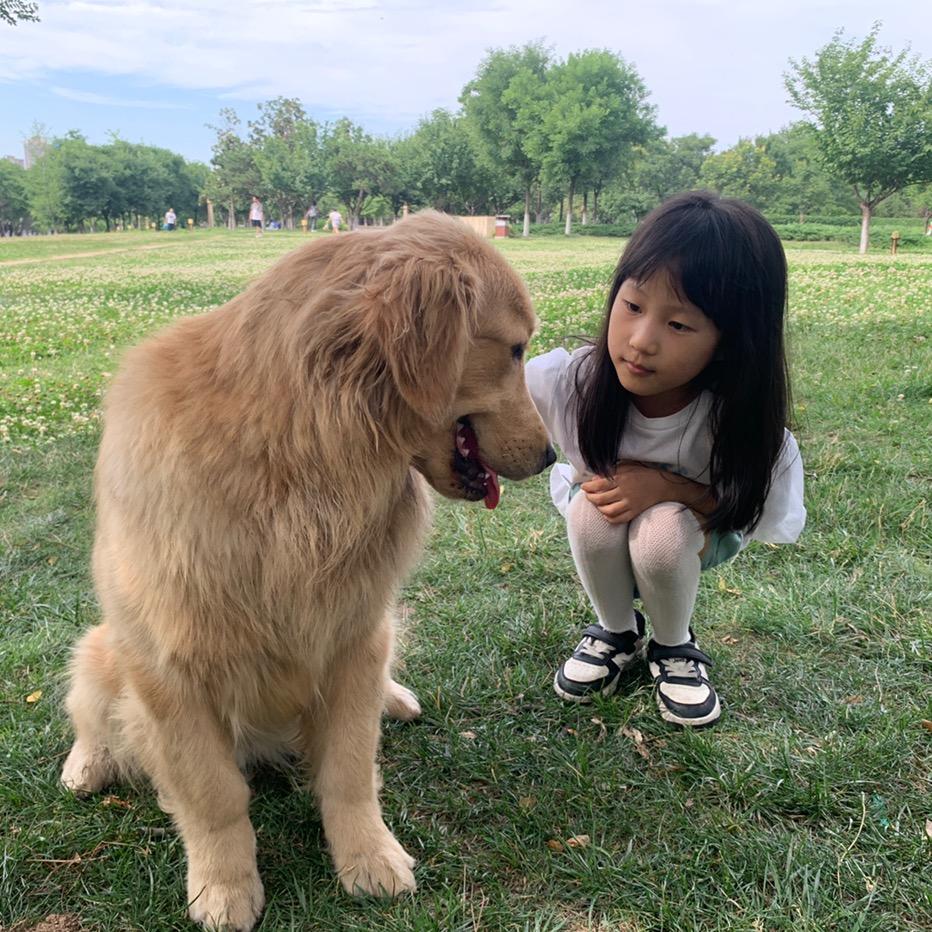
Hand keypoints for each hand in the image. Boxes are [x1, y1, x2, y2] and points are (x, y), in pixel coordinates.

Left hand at [581, 462, 713, 524]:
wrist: (663, 485)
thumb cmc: (644, 474)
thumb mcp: (628, 467)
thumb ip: (611, 471)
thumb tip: (595, 478)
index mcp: (621, 478)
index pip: (598, 484)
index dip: (588, 487)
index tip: (584, 487)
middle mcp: (624, 491)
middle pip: (600, 499)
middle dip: (590, 498)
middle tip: (588, 496)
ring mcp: (630, 503)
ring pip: (607, 510)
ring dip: (599, 508)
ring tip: (597, 504)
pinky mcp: (635, 512)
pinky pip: (618, 519)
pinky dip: (609, 518)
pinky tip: (606, 513)